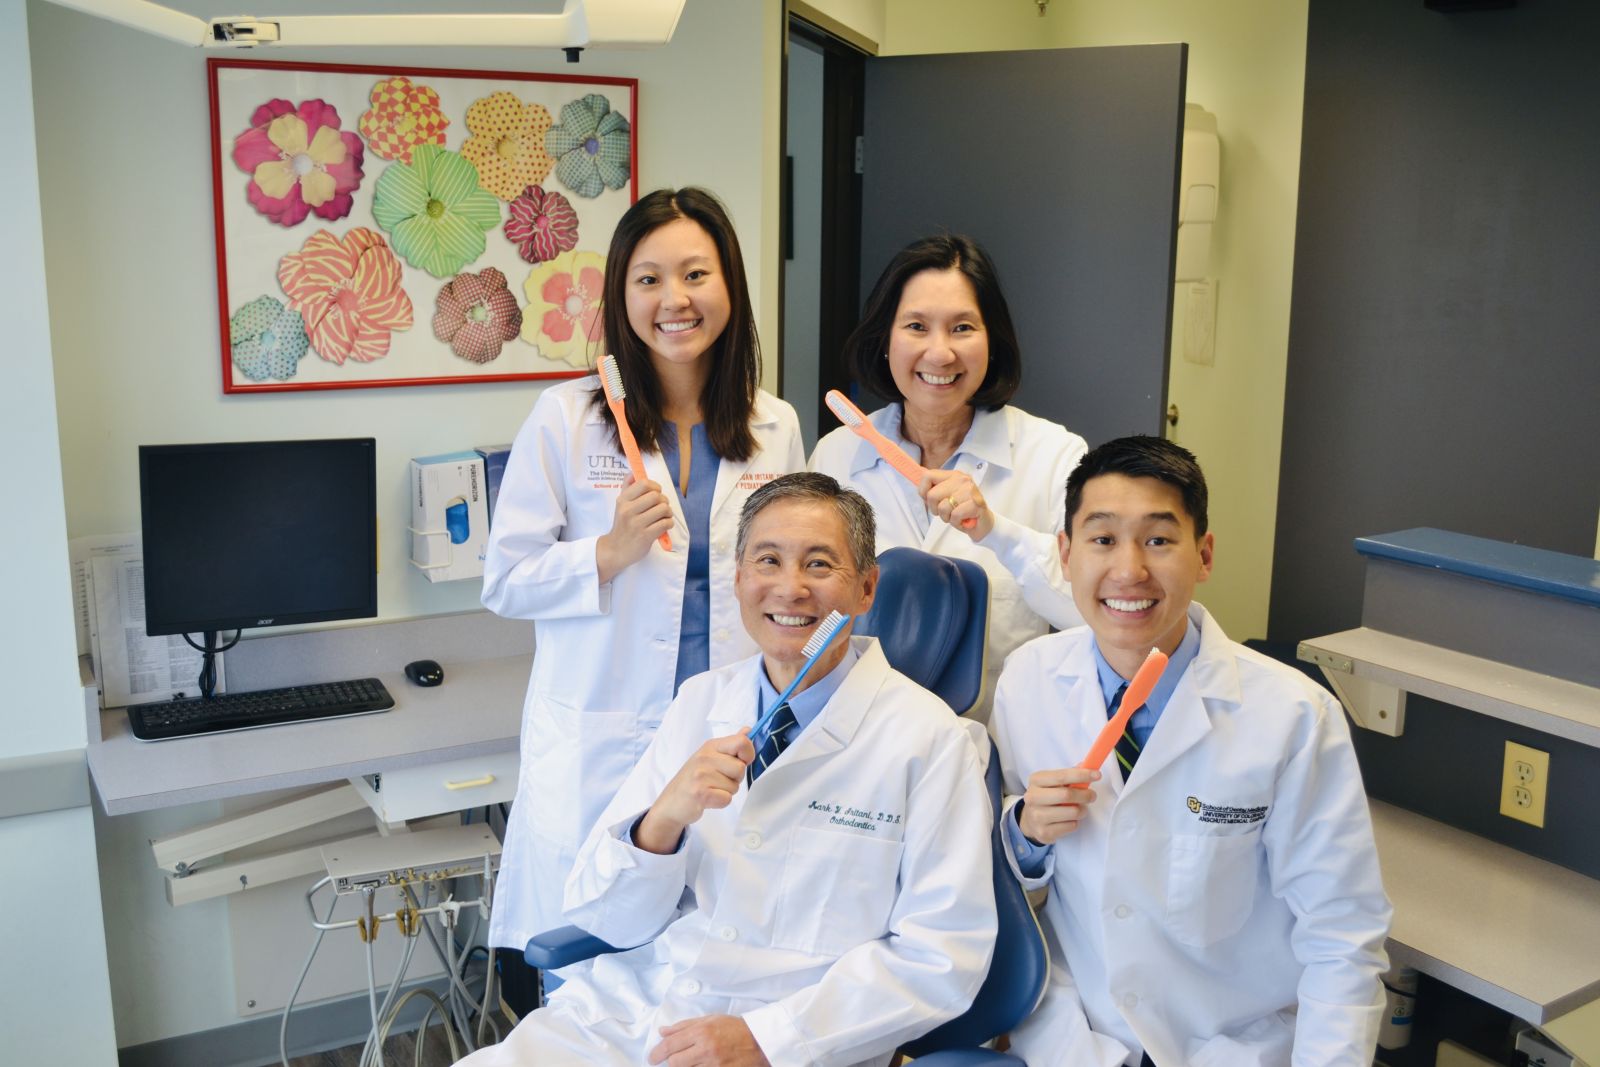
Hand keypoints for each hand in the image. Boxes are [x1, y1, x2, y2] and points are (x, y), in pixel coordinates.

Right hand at [595, 475, 673, 582]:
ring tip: (664, 517)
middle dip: (664, 500)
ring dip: (668, 513)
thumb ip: (627, 488)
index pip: (644, 483)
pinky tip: (664, 526)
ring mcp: (637, 524)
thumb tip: (633, 472)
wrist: (616, 550)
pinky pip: (665, 523)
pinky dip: (668, 523)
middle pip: (656, 496)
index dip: (655, 486)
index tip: (656, 493)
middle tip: (661, 507)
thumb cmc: (622, 525)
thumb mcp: (620, 505)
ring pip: (663, 509)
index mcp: (623, 500)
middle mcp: (628, 510)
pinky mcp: (645, 536)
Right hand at [635, 731, 755, 854]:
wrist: (671, 802)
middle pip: (741, 768)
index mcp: (710, 746)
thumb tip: (747, 730)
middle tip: (718, 780)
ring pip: (735, 786)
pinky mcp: (700, 793)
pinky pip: (727, 799)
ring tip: (711, 789)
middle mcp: (705, 757)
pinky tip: (708, 799)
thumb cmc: (693, 779)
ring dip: (727, 792)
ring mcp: (701, 775)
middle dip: (735, 779)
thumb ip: (730, 745)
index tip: (741, 762)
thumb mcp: (709, 756)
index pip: (742, 742)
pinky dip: (720, 802)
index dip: (748, 754)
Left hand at [648, 1014, 769, 1065]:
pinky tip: (699, 1065)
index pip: (670, 1045)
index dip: (656, 1053)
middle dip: (670, 1062)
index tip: (652, 1057)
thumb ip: (684, 1026)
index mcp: (702, 1032)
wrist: (760, 1041)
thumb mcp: (709, 1020)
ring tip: (690, 1062)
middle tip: (671, 1060)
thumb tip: (663, 1032)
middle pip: (674, 1062)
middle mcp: (706, 1049)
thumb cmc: (735, 1028)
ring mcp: (714, 1065)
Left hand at [918, 469, 993, 540]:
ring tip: (956, 516)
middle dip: (935, 509)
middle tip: (946, 511)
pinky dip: (956, 522)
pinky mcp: (976, 503)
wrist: (983, 525)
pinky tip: (963, 520)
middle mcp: (962, 480)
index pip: (928, 476)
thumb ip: (933, 488)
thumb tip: (916, 475)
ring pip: (943, 506)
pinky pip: (954, 515)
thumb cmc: (963, 511)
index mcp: (953, 475)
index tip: (930, 500)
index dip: (923, 491)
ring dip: (947, 517)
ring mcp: (970, 491)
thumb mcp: (945, 497)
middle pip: (932, 494)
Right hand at [1017, 767, 1100, 845]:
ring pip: (1072, 812)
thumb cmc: (1047, 797)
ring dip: (1082, 810)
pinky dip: (1075, 822)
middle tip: (1092, 795)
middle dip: (1085, 795)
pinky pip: (1070, 826)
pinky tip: (1069, 819)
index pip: (1062, 776)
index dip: (1082, 775)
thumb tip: (1087, 765)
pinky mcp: (1044, 832)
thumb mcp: (1052, 782)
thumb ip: (1069, 774)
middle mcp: (1033, 797)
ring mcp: (1037, 816)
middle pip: (1067, 795)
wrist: (1030, 820)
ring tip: (1080, 809)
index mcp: (1036, 780)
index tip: (1097, 774)